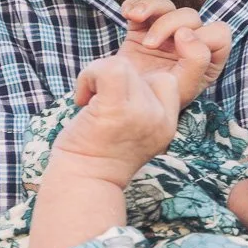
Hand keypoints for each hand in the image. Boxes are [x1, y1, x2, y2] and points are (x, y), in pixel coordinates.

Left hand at [56, 57, 182, 188]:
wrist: (82, 183)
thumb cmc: (96, 156)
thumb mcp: (132, 132)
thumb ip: (140, 108)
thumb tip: (122, 72)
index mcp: (166, 124)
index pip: (165, 81)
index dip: (135, 83)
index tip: (113, 102)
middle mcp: (159, 119)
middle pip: (140, 72)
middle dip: (111, 80)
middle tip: (95, 104)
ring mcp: (140, 114)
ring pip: (122, 65)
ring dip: (96, 76)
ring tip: (87, 101)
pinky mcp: (116, 110)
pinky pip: (108, 69)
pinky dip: (88, 75)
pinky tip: (81, 99)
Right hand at [116, 0, 231, 105]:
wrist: (120, 104)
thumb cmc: (155, 101)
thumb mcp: (183, 88)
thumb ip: (197, 61)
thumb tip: (185, 33)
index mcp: (207, 60)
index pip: (219, 34)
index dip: (201, 37)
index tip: (178, 49)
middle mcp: (188, 43)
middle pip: (190, 16)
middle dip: (169, 25)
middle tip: (149, 46)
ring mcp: (163, 34)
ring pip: (166, 6)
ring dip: (150, 8)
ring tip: (133, 17)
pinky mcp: (140, 28)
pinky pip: (141, 5)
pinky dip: (134, 4)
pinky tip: (127, 14)